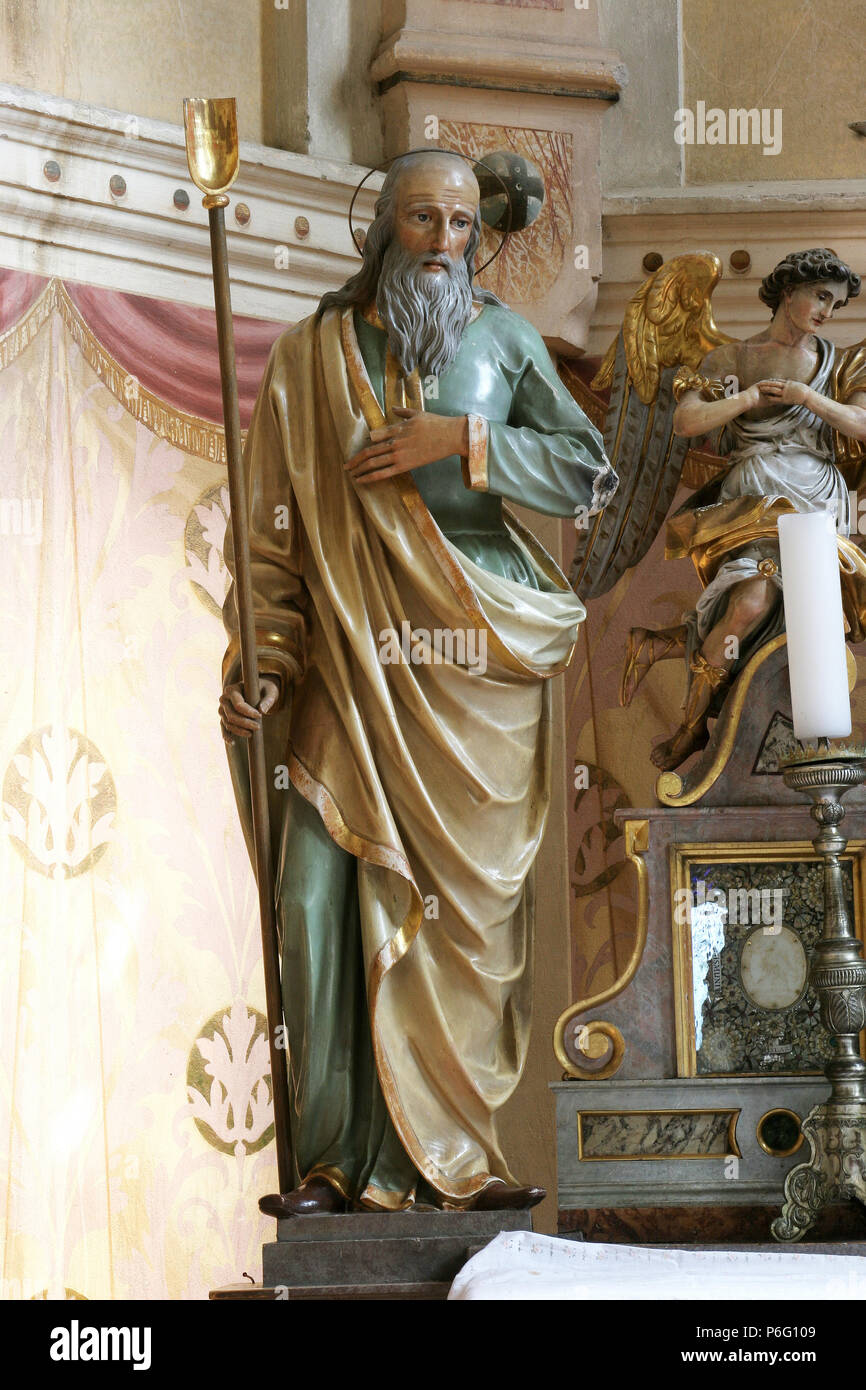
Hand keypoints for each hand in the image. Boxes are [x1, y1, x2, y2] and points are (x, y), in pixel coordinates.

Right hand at [219, 677, 279, 743]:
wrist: (258, 691)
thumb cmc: (264, 689)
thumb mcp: (270, 692)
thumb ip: (268, 700)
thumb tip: (262, 711)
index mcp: (233, 689)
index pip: (238, 705)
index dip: (248, 712)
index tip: (260, 716)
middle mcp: (224, 699)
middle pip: (231, 715)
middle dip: (244, 723)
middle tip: (258, 727)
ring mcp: (222, 709)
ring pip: (228, 723)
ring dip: (239, 731)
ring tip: (251, 733)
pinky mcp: (224, 717)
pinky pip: (224, 728)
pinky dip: (227, 736)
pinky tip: (233, 743)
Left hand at [345, 407, 468, 483]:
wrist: (451, 436)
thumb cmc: (436, 424)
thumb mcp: (417, 413)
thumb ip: (402, 412)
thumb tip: (392, 409)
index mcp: (397, 428)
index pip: (374, 436)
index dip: (365, 443)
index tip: (360, 450)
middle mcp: (394, 441)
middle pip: (368, 451)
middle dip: (355, 460)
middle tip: (346, 465)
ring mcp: (399, 454)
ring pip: (372, 462)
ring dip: (359, 469)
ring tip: (351, 474)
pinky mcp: (405, 466)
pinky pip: (383, 473)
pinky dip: (370, 477)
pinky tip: (361, 480)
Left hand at [752, 378, 809, 406]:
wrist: (807, 395)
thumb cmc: (804, 391)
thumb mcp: (797, 385)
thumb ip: (792, 385)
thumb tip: (790, 383)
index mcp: (789, 383)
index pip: (778, 380)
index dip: (771, 380)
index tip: (766, 380)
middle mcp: (786, 386)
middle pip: (774, 383)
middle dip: (767, 383)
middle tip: (760, 383)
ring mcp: (785, 393)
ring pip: (774, 390)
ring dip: (767, 389)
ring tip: (760, 389)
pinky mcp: (785, 399)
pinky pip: (776, 398)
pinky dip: (770, 397)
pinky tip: (766, 397)